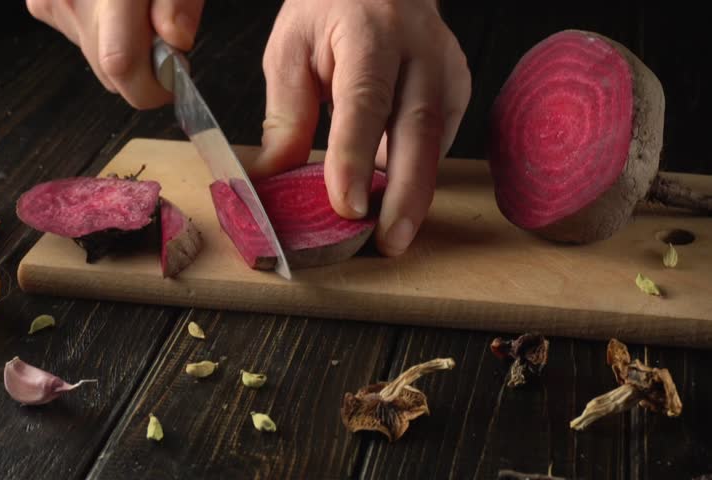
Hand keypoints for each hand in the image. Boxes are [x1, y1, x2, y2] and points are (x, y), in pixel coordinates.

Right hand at [26, 0, 204, 108]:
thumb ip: (181, 3)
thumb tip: (176, 43)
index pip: (121, 66)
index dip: (151, 88)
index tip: (174, 82)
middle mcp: (72, 1)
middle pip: (110, 72)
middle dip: (143, 69)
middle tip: (164, 37)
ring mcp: (51, 3)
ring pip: (95, 59)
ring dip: (122, 49)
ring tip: (135, 9)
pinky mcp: (41, 5)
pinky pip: (80, 38)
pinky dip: (102, 32)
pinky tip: (112, 5)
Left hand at [254, 0, 470, 255]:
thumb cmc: (330, 11)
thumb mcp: (291, 50)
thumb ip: (287, 114)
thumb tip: (275, 179)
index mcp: (369, 34)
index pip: (365, 101)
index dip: (356, 157)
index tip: (348, 206)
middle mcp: (418, 50)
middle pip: (418, 128)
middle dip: (405, 193)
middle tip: (388, 243)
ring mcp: (446, 69)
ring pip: (436, 141)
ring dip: (416, 194)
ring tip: (392, 237)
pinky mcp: (457, 89)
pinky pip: (440, 140)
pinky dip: (419, 175)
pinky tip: (399, 201)